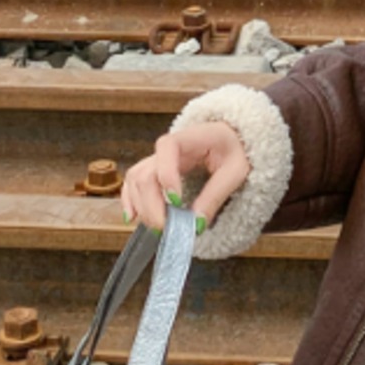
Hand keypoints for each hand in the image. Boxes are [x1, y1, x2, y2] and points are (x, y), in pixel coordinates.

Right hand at [121, 122, 249, 231]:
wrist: (230, 140)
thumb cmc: (234, 149)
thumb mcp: (235, 171)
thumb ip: (216, 194)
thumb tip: (197, 223)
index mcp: (188, 138)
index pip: (167, 149)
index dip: (167, 176)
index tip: (177, 202)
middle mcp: (166, 148)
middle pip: (146, 173)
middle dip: (152, 204)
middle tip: (167, 227)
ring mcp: (156, 159)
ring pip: (135, 180)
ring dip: (142, 207)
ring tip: (159, 227)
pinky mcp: (153, 171)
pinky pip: (133, 184)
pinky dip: (130, 201)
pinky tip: (133, 218)